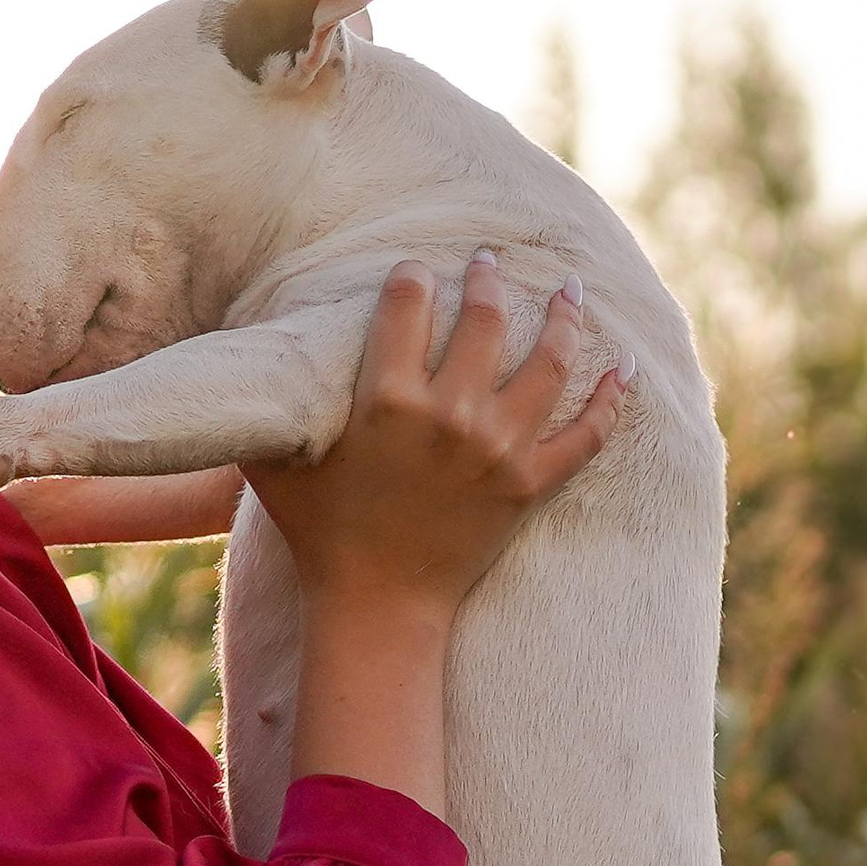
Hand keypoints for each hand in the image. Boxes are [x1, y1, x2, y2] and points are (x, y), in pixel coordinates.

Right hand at [246, 254, 629, 631]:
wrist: (376, 606)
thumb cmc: (317, 530)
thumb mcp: (273, 461)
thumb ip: (265, 405)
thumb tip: (242, 354)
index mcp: (388, 398)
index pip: (408, 304)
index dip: (414, 276)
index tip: (418, 267)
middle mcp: (449, 415)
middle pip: (485, 319)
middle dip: (487, 278)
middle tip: (488, 259)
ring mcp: (497, 449)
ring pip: (547, 363)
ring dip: (563, 318)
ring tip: (568, 288)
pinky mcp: (529, 484)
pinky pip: (587, 434)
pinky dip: (611, 399)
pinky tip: (624, 366)